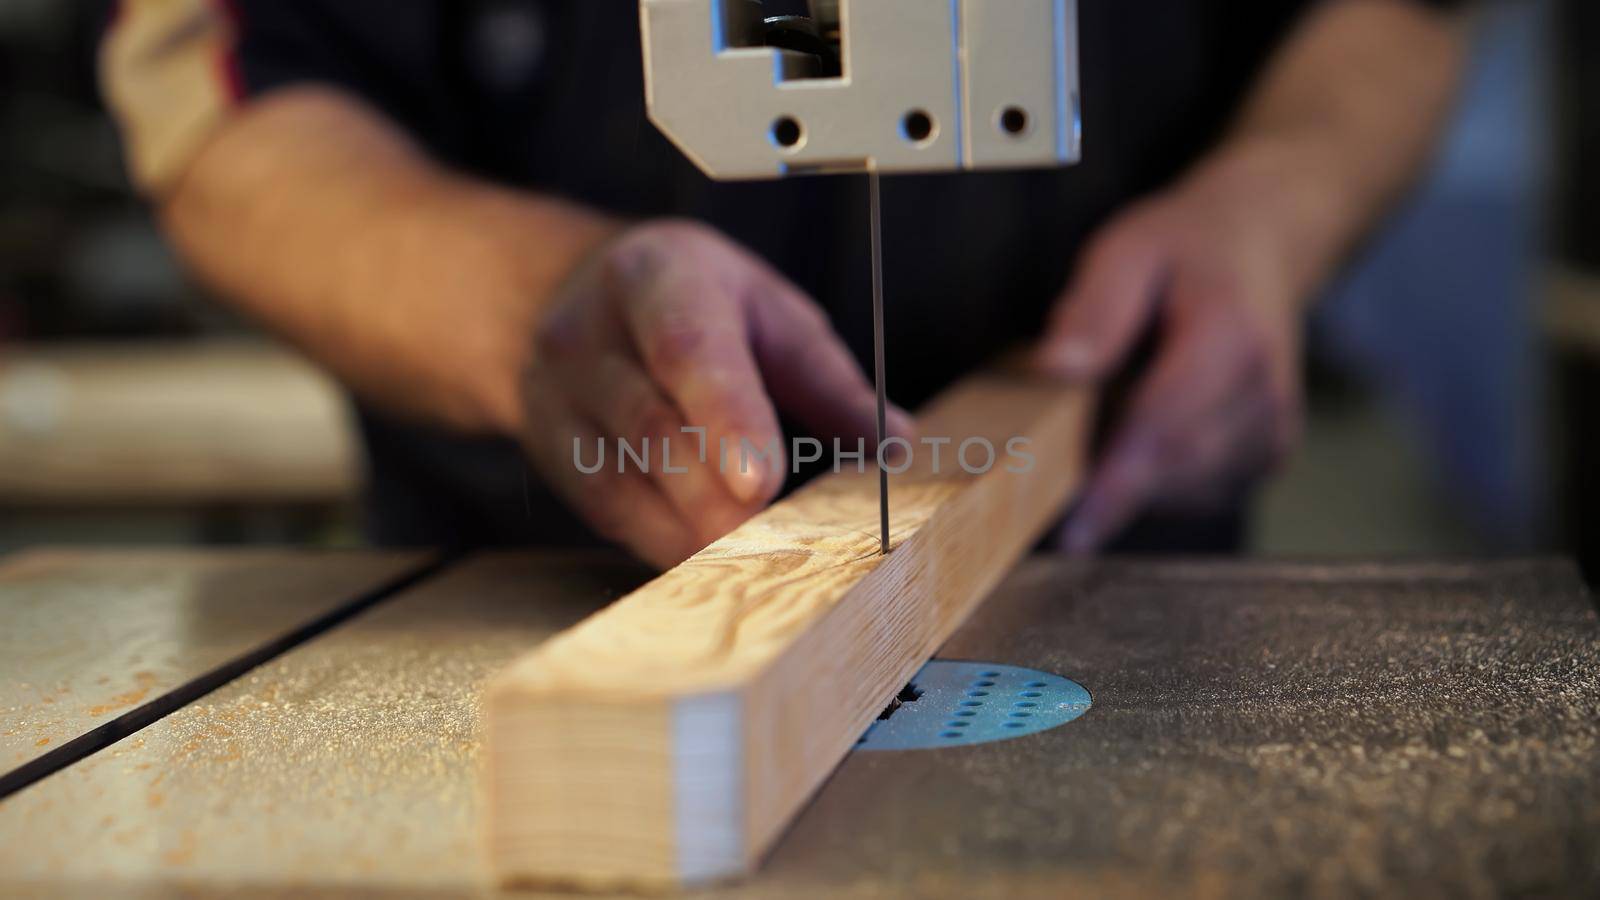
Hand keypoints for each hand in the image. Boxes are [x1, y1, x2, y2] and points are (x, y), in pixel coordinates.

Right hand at [521, 219, 913, 567]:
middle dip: (717, 498)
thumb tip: (895, 446)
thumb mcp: (766, 312)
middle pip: (653, 428)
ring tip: (756, 561)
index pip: (688, 350)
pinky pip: (606, 510)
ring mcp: (555, 395)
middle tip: (782, 545)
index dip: (726, 418)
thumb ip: (827, 381)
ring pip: (622, 480)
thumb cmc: (692, 304)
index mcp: (657, 278)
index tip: (761, 483)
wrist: (562, 295)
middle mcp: (588, 334)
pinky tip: (711, 562)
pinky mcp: (548, 450)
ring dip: (692, 530)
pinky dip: (664, 541)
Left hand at [1034, 155, 1307, 552]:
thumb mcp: (1127, 250)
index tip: (1074, 531)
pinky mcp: (1269, 456)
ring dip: (1132, 478)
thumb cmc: (1183, 250)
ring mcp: (1274, 431)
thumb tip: (1055, 367)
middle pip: (1174, 467)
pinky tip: (1140, 434)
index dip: (1116, 483)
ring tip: (1105, 423)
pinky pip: (1199, 492)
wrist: (1260, 247)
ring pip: (1184, 489)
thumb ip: (1094, 308)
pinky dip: (1158, 479)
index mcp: (1232, 338)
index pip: (1166, 426)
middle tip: (1048, 471)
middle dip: (1109, 483)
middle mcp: (1266, 393)